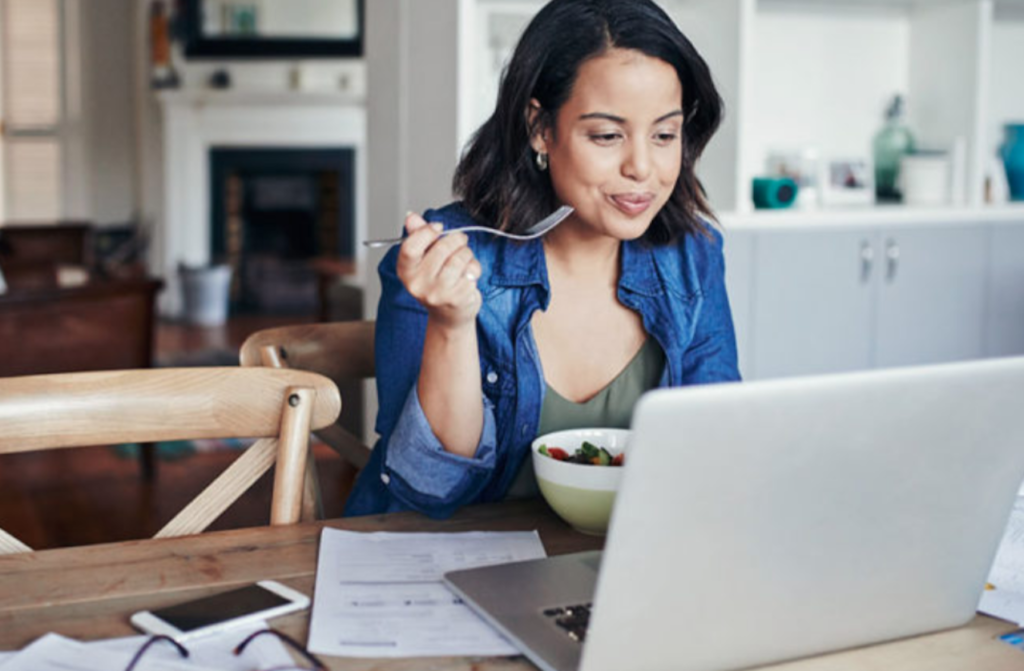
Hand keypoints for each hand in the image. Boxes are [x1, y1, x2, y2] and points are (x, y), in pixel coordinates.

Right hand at [396, 212, 482, 328]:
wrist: (449, 315)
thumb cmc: (437, 282)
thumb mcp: (424, 260)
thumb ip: (418, 236)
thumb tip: (411, 217)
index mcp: (406, 272)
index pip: (411, 247)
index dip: (427, 232)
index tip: (438, 227)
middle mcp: (418, 284)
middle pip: (441, 248)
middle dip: (456, 240)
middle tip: (460, 241)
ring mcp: (437, 293)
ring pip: (459, 257)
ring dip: (467, 254)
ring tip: (464, 260)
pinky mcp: (456, 298)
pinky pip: (471, 271)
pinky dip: (474, 269)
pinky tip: (468, 276)